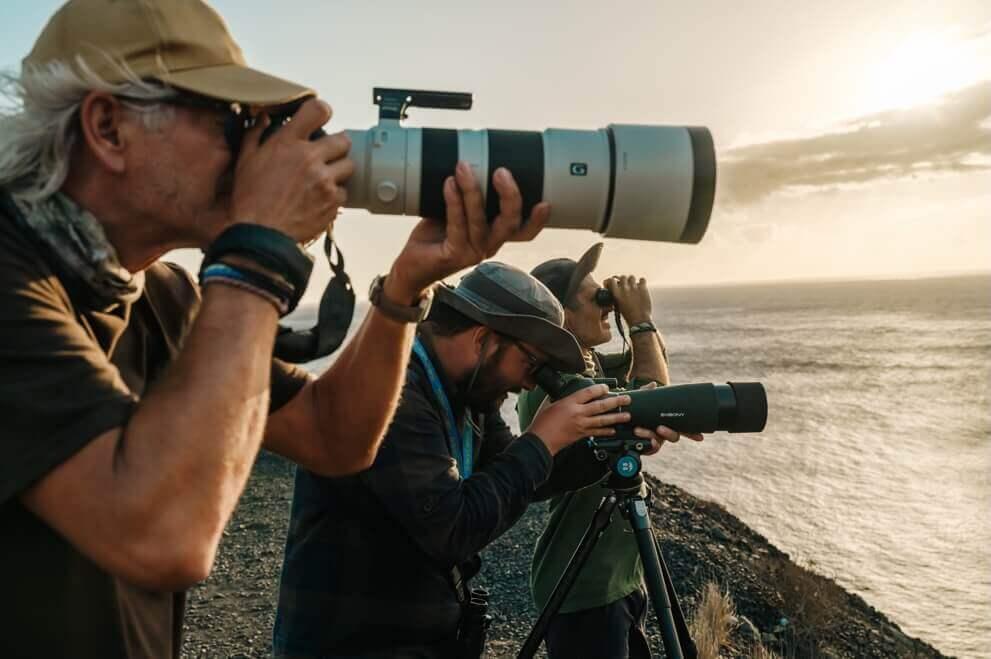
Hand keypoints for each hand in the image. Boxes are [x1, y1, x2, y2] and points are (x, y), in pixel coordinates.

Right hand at [230, 99, 352, 243]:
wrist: (261, 234)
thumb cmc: (250, 198)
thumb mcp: (245, 160)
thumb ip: (255, 134)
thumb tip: (263, 118)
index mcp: (288, 143)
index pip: (318, 110)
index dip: (323, 111)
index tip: (321, 118)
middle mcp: (310, 158)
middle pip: (343, 140)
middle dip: (336, 146)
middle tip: (325, 155)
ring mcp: (324, 181)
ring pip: (348, 166)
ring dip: (338, 170)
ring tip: (322, 179)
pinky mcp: (332, 202)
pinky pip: (344, 192)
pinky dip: (335, 195)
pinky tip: (319, 198)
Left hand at [385, 161, 549, 302]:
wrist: (411, 268)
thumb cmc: (435, 238)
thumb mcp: (456, 213)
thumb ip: (467, 196)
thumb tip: (469, 161)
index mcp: (493, 236)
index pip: (524, 231)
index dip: (538, 220)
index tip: (545, 202)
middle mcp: (488, 246)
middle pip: (510, 224)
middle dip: (509, 197)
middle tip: (501, 171)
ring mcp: (471, 252)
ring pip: (480, 221)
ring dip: (473, 191)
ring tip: (463, 168)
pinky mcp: (452, 254)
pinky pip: (457, 225)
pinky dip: (453, 202)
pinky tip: (449, 184)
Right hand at [527, 385, 630, 455]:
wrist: (540, 441)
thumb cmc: (542, 423)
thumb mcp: (550, 405)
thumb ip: (561, 400)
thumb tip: (566, 396)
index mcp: (569, 403)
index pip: (588, 392)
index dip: (600, 389)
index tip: (607, 387)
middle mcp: (578, 413)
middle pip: (601, 406)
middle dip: (616, 402)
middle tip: (627, 399)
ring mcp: (581, 425)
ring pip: (603, 420)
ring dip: (616, 418)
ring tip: (626, 415)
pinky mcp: (581, 435)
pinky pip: (597, 432)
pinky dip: (606, 431)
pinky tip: (613, 430)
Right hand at [606, 275, 651, 324]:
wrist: (639, 320)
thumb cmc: (628, 316)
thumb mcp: (617, 306)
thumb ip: (616, 296)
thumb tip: (617, 289)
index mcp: (616, 294)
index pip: (611, 280)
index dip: (613, 281)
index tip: (615, 283)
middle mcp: (624, 289)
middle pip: (622, 277)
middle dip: (624, 280)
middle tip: (626, 285)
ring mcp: (634, 288)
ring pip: (632, 277)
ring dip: (632, 281)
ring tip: (634, 287)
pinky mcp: (643, 288)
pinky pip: (642, 279)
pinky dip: (642, 282)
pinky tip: (641, 287)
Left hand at [631, 383, 702, 453]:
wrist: (621, 417)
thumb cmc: (635, 408)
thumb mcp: (640, 399)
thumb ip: (646, 392)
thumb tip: (653, 385)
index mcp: (666, 421)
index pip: (682, 427)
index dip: (692, 434)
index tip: (700, 437)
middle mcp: (662, 432)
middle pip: (673, 436)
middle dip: (668, 433)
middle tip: (660, 428)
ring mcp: (654, 439)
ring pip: (659, 442)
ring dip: (650, 436)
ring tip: (639, 430)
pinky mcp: (644, 446)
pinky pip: (649, 450)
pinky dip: (647, 447)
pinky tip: (644, 442)